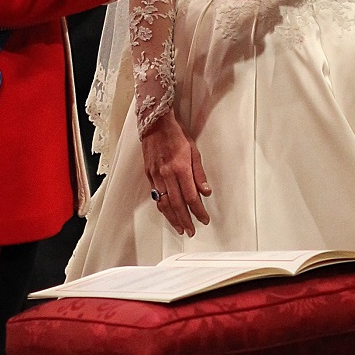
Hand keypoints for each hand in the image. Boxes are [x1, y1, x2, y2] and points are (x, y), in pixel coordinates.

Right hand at [141, 110, 210, 235]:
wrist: (155, 123)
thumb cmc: (176, 134)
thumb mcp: (194, 150)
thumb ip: (199, 173)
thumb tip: (206, 191)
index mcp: (181, 168)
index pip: (191, 196)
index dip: (198, 210)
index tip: (204, 219)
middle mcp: (167, 174)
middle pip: (177, 204)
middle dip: (186, 220)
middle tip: (192, 231)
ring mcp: (156, 176)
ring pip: (164, 203)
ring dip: (173, 218)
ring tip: (180, 228)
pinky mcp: (149, 175)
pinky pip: (156, 196)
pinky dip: (162, 207)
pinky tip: (167, 213)